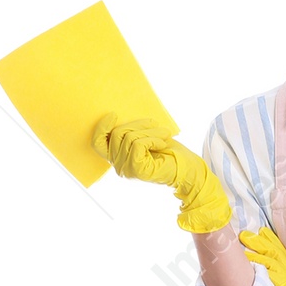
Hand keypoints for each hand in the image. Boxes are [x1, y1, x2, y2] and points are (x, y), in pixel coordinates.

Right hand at [92, 117, 234, 234]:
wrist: (187, 169)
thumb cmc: (169, 151)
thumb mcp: (147, 136)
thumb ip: (133, 130)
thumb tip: (123, 115)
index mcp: (118, 157)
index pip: (98, 143)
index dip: (102, 127)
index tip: (114, 115)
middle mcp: (118, 166)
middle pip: (117, 134)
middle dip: (139, 124)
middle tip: (156, 125)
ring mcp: (126, 169)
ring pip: (129, 137)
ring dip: (150, 131)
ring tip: (163, 135)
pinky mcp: (137, 170)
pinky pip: (138, 144)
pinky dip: (152, 139)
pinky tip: (162, 144)